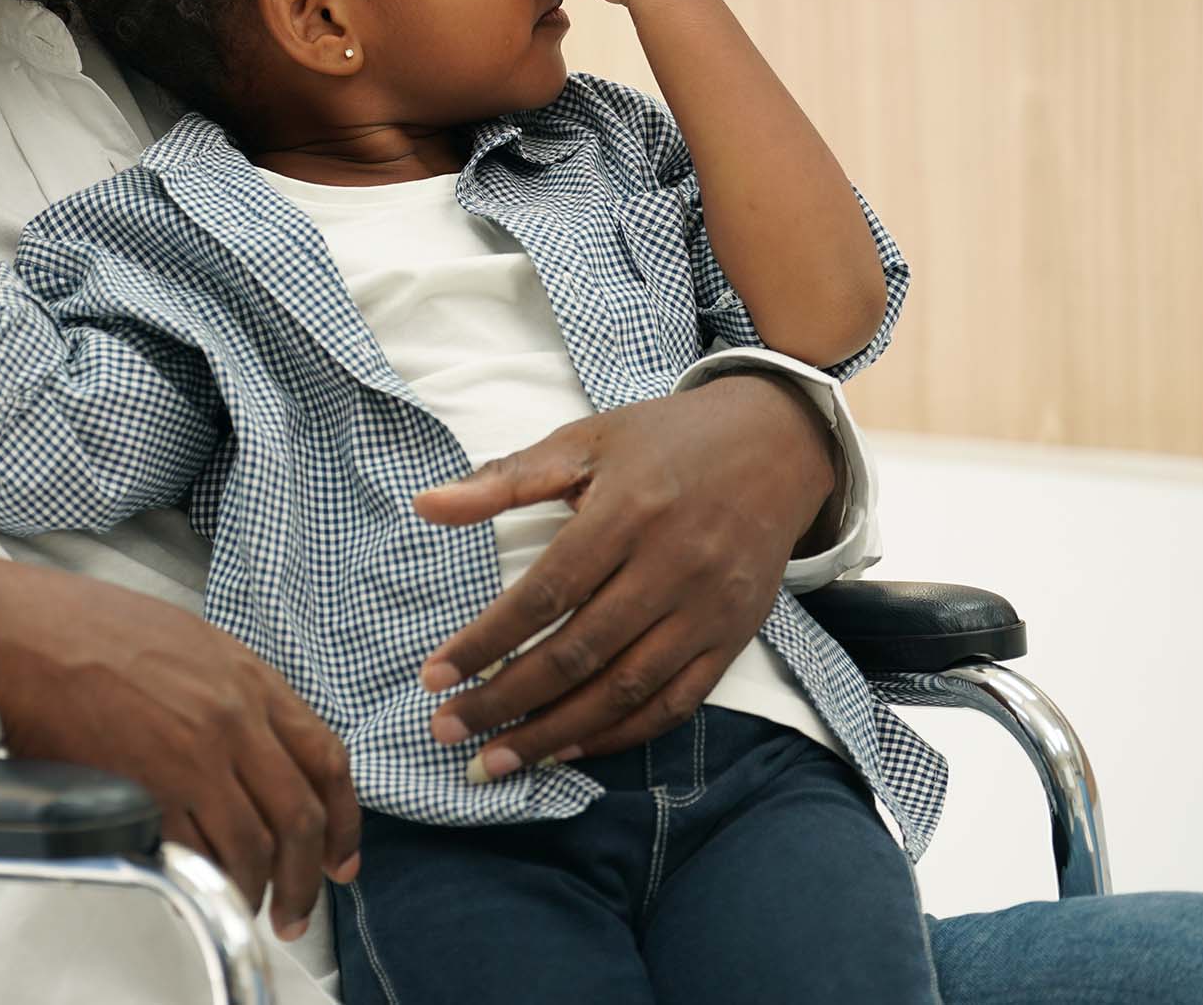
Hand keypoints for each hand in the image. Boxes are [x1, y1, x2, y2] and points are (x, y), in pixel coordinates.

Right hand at [0, 560, 361, 938]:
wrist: (23, 634)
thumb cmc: (86, 628)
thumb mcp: (187, 639)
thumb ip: (233, 693)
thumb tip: (257, 751)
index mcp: (246, 677)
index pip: (326, 758)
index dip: (344, 819)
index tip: (339, 855)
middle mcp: (231, 718)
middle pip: (300, 817)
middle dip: (307, 877)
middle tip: (299, 906)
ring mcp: (193, 757)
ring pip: (255, 846)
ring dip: (260, 890)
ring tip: (249, 907)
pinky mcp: (149, 791)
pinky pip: (197, 855)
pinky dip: (208, 883)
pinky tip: (203, 890)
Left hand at [411, 373, 833, 776]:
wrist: (777, 444)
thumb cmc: (665, 441)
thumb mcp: (584, 441)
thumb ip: (505, 479)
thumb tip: (425, 504)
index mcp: (626, 513)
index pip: (545, 594)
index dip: (486, 641)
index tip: (434, 676)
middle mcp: (671, 567)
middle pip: (578, 653)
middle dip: (505, 701)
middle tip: (447, 730)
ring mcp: (707, 610)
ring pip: (624, 690)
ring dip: (554, 733)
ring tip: (496, 761)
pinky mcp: (733, 637)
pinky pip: (674, 703)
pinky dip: (620, 734)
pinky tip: (567, 749)